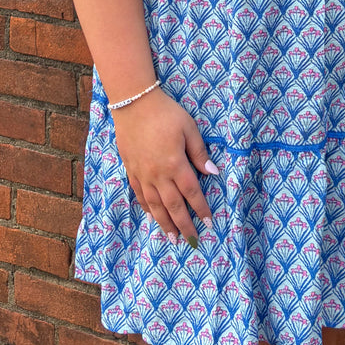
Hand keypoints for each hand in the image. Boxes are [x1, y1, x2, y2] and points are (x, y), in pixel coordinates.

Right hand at [111, 89, 219, 247]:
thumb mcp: (189, 128)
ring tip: (173, 238)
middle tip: (192, 241)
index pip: (191, 193)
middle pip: (173, 205)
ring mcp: (143, 174)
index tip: (208, 223)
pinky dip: (147, 209)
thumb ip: (199, 152)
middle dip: (184, 225)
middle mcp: (158, 174)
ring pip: (155, 206)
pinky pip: (140, 195)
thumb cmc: (166, 113)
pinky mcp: (131, 170)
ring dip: (165, 224)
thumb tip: (212, 172)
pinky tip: (153, 217)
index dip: (201, 209)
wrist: (134, 104)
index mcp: (175, 164)